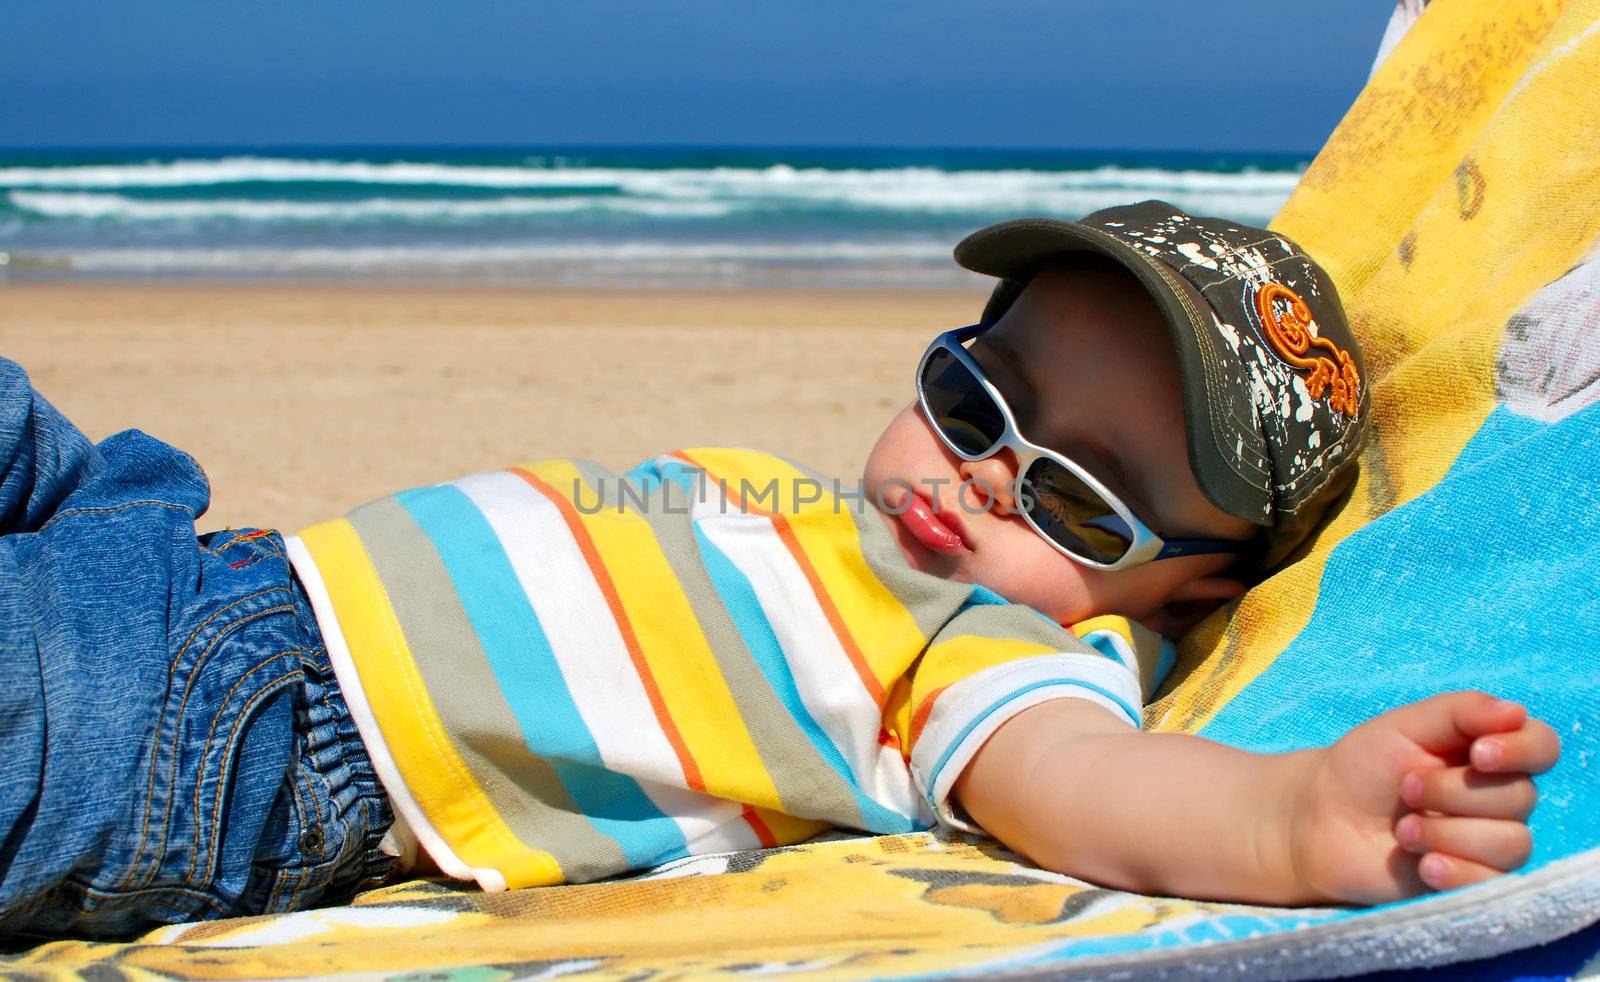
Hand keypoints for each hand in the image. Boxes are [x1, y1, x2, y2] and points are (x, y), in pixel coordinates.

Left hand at [1288, 691, 1559, 905]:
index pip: (1542, 746)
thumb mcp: (1404, 726)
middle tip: (1406, 789)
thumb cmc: (1364, 767)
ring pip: (1512, 843)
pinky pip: (1495, 883)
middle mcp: (1498, 797)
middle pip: (1520, 796)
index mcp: (1488, 751)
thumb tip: (1516, 712)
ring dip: (1447, 833)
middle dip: (1454, 792)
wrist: (1321, 819)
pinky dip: (1458, 871)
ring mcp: (1488, 842)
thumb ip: (1460, 712)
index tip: (1479, 754)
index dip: (1522, 750)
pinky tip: (1423, 864)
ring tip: (1402, 830)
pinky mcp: (1473, 882)